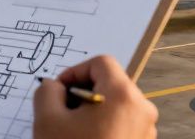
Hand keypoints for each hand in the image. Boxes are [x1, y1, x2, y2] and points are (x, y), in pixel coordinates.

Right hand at [33, 55, 157, 138]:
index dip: (75, 71)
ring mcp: (146, 130)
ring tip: (73, 133)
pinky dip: (104, 127)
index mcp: (123, 95)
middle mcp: (142, 109)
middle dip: (84, 94)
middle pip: (111, 84)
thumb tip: (53, 86)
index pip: (101, 63)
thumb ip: (48, 91)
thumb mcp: (48, 120)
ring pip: (116, 106)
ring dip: (93, 112)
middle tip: (63, 114)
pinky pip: (123, 124)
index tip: (59, 91)